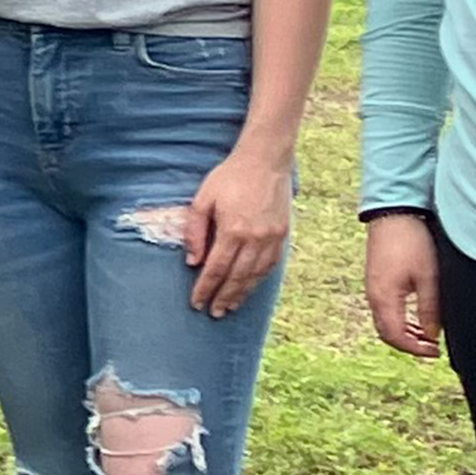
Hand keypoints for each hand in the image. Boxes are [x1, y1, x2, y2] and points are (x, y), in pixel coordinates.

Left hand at [185, 146, 294, 316]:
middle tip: (213, 313)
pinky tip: (250, 287)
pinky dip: (259, 280)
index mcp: (233, 230)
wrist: (265, 161)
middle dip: (223, 297)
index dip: (205, 288)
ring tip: (230, 306)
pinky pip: (270, 266)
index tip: (196, 303)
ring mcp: (272, 239)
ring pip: (256, 276)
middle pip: (236, 277)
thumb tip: (192, 262)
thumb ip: (195, 232)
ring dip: (242, 294)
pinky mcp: (283, 236)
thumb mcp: (202, 199)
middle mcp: (255, 239)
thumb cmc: (229, 177)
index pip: (216, 268)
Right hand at [364, 211, 443, 360]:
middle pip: (386, 333)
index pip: (395, 336)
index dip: (416, 349)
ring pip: (384, 321)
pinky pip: (384, 309)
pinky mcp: (375, 279)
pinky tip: (416, 317)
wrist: (394, 214)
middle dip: (409, 345)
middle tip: (432, 348)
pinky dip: (399, 319)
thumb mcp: (428, 278)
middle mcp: (373, 295)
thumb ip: (430, 309)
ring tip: (428, 335)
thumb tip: (432, 335)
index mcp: (384, 298)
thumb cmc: (413, 243)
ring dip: (404, 333)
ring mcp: (372, 287)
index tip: (435, 352)